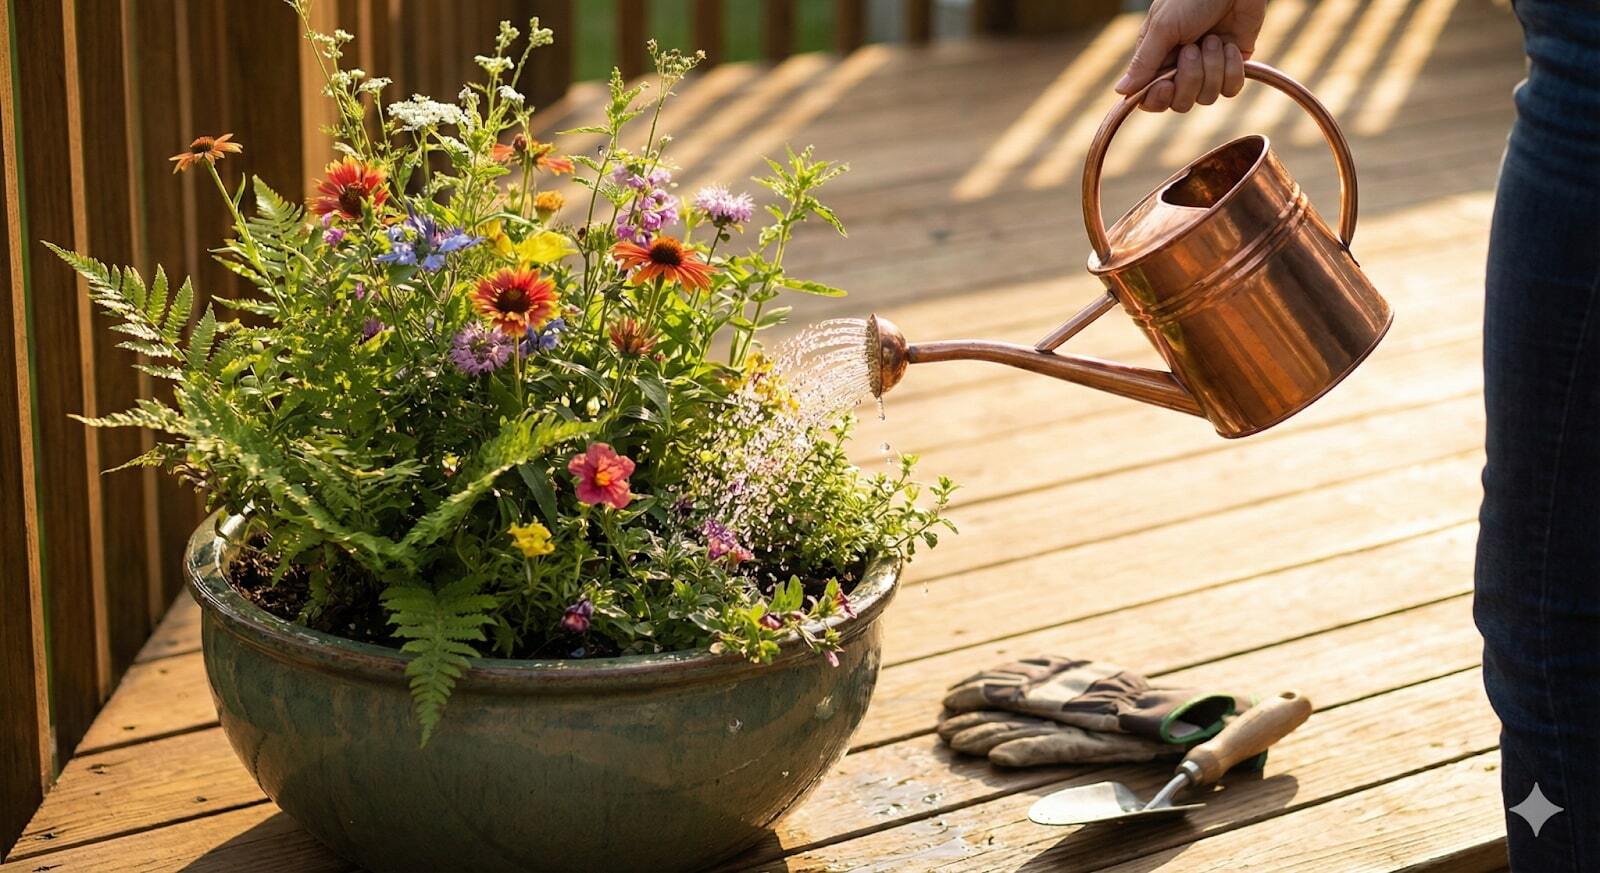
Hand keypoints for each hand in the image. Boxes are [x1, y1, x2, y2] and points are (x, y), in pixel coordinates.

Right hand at [1115, 0, 1267, 112]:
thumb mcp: (1163, 27)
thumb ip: (1143, 62)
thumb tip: (1121, 91)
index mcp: (1157, 59)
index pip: (1151, 98)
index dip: (1158, 98)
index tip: (1165, 85)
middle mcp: (1180, 68)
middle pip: (1180, 103)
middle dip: (1189, 78)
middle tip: (1192, 48)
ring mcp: (1207, 69)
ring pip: (1206, 97)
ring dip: (1212, 67)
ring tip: (1214, 39)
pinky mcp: (1232, 67)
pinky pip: (1230, 89)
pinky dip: (1231, 69)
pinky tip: (1229, 46)